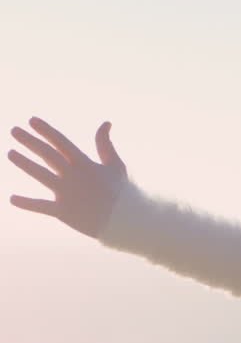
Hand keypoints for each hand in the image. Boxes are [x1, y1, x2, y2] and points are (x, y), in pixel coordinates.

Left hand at [8, 118, 127, 238]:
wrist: (126, 221)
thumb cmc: (122, 193)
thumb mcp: (115, 165)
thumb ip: (105, 144)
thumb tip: (105, 123)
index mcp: (86, 164)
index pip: (61, 143)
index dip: (46, 130)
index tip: (31, 120)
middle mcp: (74, 176)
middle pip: (47, 154)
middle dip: (29, 141)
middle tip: (14, 130)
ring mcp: (67, 193)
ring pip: (40, 174)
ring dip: (24, 163)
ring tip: (10, 153)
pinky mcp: (63, 211)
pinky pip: (41, 206)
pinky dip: (26, 203)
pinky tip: (12, 198)